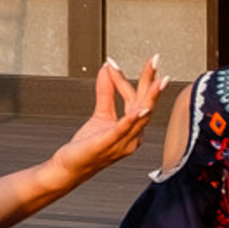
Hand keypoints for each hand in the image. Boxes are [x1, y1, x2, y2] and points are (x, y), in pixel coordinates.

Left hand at [47, 56, 168, 186]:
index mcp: (133, 127)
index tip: (113, 62)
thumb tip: (107, 68)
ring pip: (141, 115)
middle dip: (151, 81)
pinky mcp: (109, 145)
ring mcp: (123, 142)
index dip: (125, 78)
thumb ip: (106, 91)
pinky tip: (141, 108)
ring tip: (158, 81)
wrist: (70, 167)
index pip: (136, 98)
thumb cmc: (87, 146)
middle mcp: (133, 136)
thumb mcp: (100, 114)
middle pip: (146, 104)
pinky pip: (124, 130)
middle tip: (155, 60)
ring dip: (151, 98)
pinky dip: (133, 118)